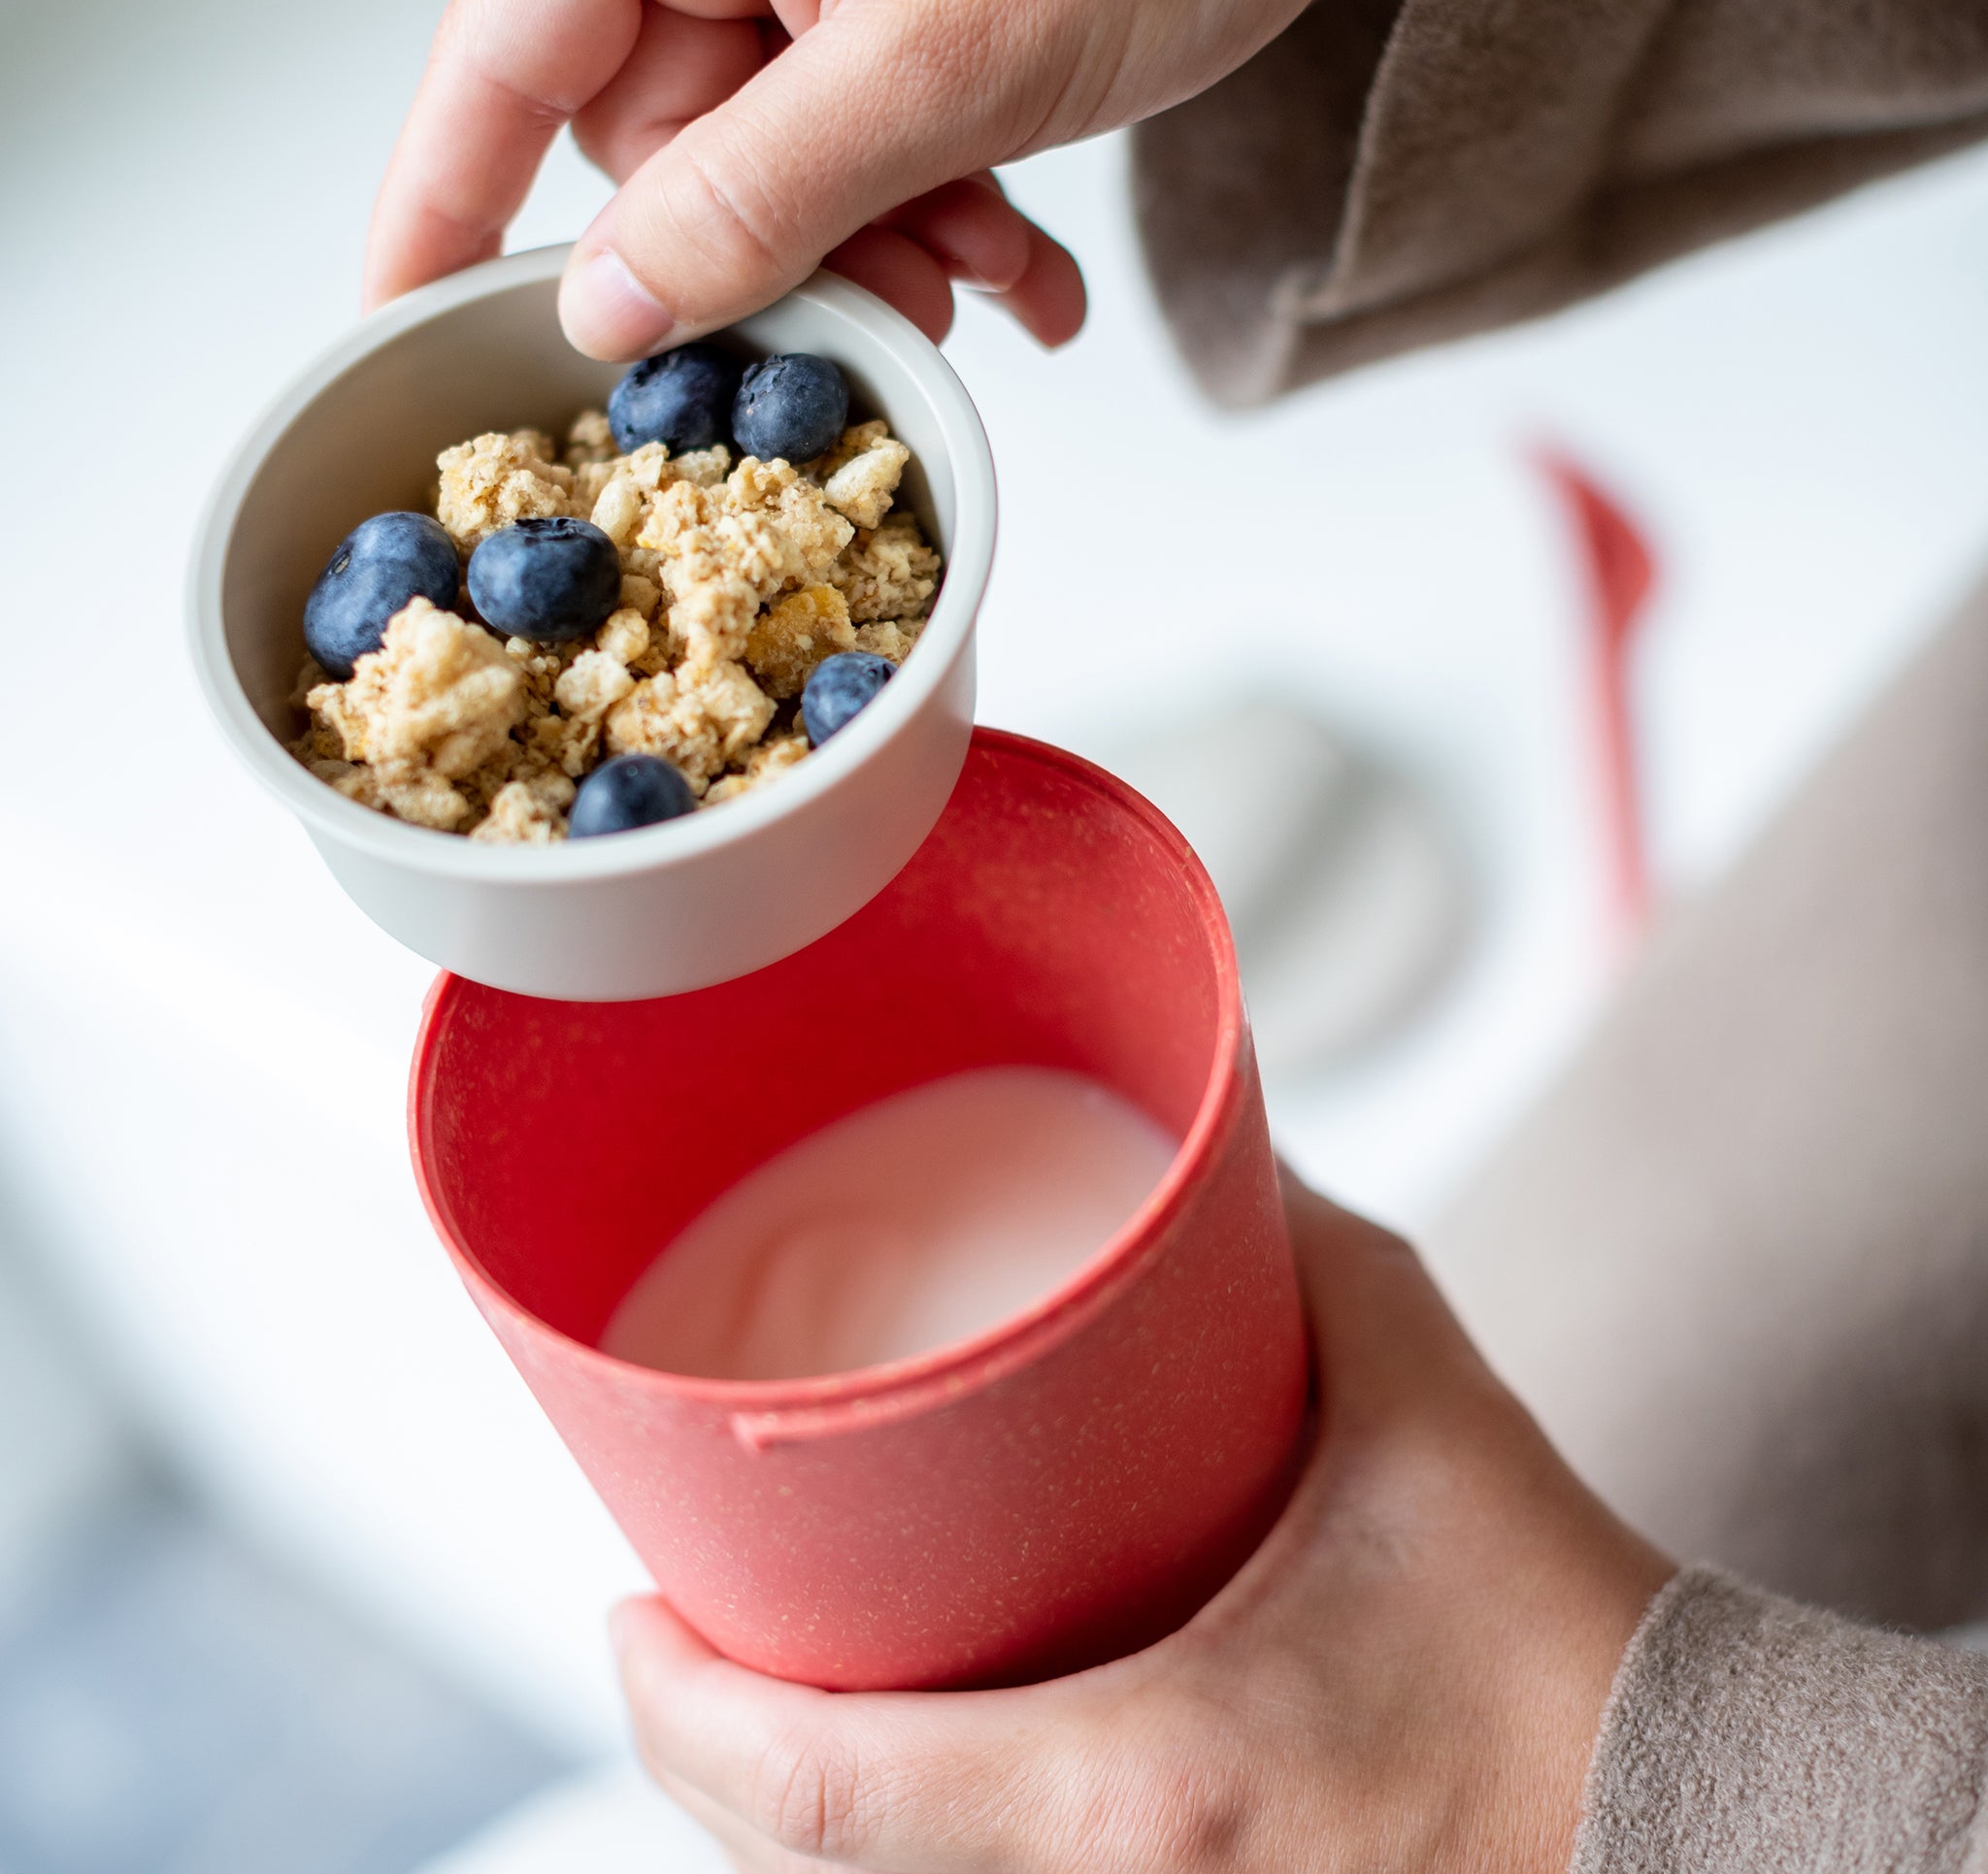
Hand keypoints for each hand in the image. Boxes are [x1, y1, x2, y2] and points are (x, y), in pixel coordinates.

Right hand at [365, 0, 1429, 357]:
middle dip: (761, 263)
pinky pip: (860, 153)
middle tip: (856, 329)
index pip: (505, 44)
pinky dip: (934, 224)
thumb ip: (756, 195)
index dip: (450, 200)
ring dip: (871, 260)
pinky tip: (1019, 267)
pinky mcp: (896, 9)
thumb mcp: (939, 65)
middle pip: (654, 137)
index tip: (407, 325)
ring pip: (771, 171)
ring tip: (978, 282)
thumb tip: (612, 302)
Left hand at [612, 1173, 1672, 1873]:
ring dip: (793, 1809)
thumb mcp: (1415, 1391)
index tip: (621, 1614)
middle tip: (680, 1613)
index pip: (819, 1790)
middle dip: (711, 1754)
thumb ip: (1290, 1243)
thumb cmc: (1557, 1634)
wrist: (1685, 1812)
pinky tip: (896, 1756)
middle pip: (808, 1870)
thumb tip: (1199, 1141)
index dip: (677, 1711)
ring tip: (762, 1671)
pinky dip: (893, 1848)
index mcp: (1143, 1787)